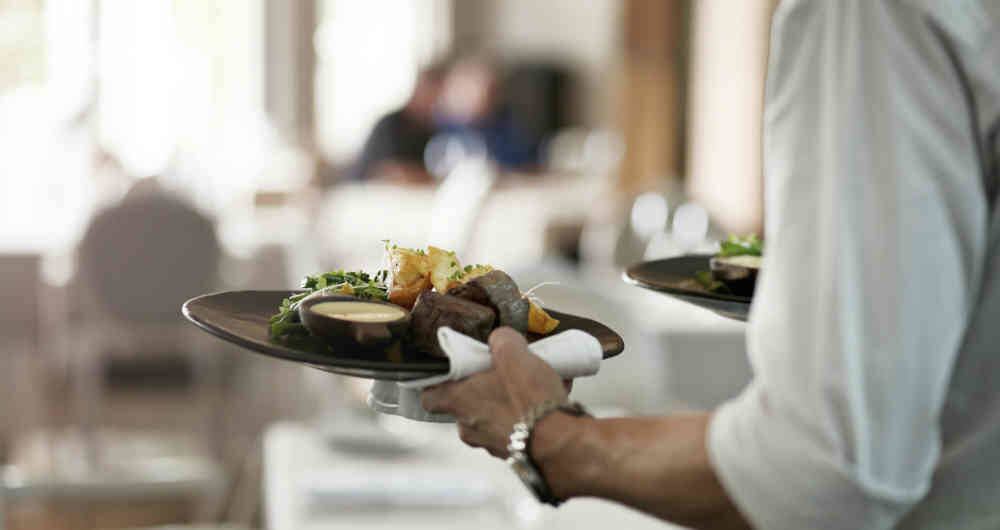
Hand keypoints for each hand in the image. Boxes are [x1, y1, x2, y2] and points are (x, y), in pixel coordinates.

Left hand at [421, 327, 569, 457]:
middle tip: (505, 371)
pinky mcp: (518, 453)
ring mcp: (493, 444)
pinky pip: (520, 428)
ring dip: (512, 400)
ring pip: (497, 415)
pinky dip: (531, 415)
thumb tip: (501, 340)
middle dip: (487, 386)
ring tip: (538, 381)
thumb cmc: (529, 400)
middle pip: (469, 402)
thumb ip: (501, 340)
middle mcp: (470, 428)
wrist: (562, 443)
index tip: (452, 372)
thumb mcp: (513, 353)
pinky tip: (553, 396)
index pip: (430, 397)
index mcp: (459, 402)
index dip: (438, 383)